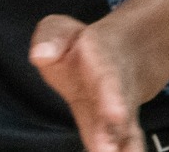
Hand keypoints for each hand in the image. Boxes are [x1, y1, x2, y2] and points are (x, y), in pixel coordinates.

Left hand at [30, 14, 146, 151]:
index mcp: (104, 67)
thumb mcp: (60, 29)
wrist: (121, 54)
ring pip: (128, 138)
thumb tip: (40, 55)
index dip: (113, 100)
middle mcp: (119, 95)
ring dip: (122, 150)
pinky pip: (122, 146)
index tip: (117, 116)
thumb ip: (50, 39)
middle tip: (108, 151)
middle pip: (122, 118)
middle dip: (115, 136)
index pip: (110, 84)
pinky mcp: (117, 133)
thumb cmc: (81, 44)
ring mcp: (121, 117)